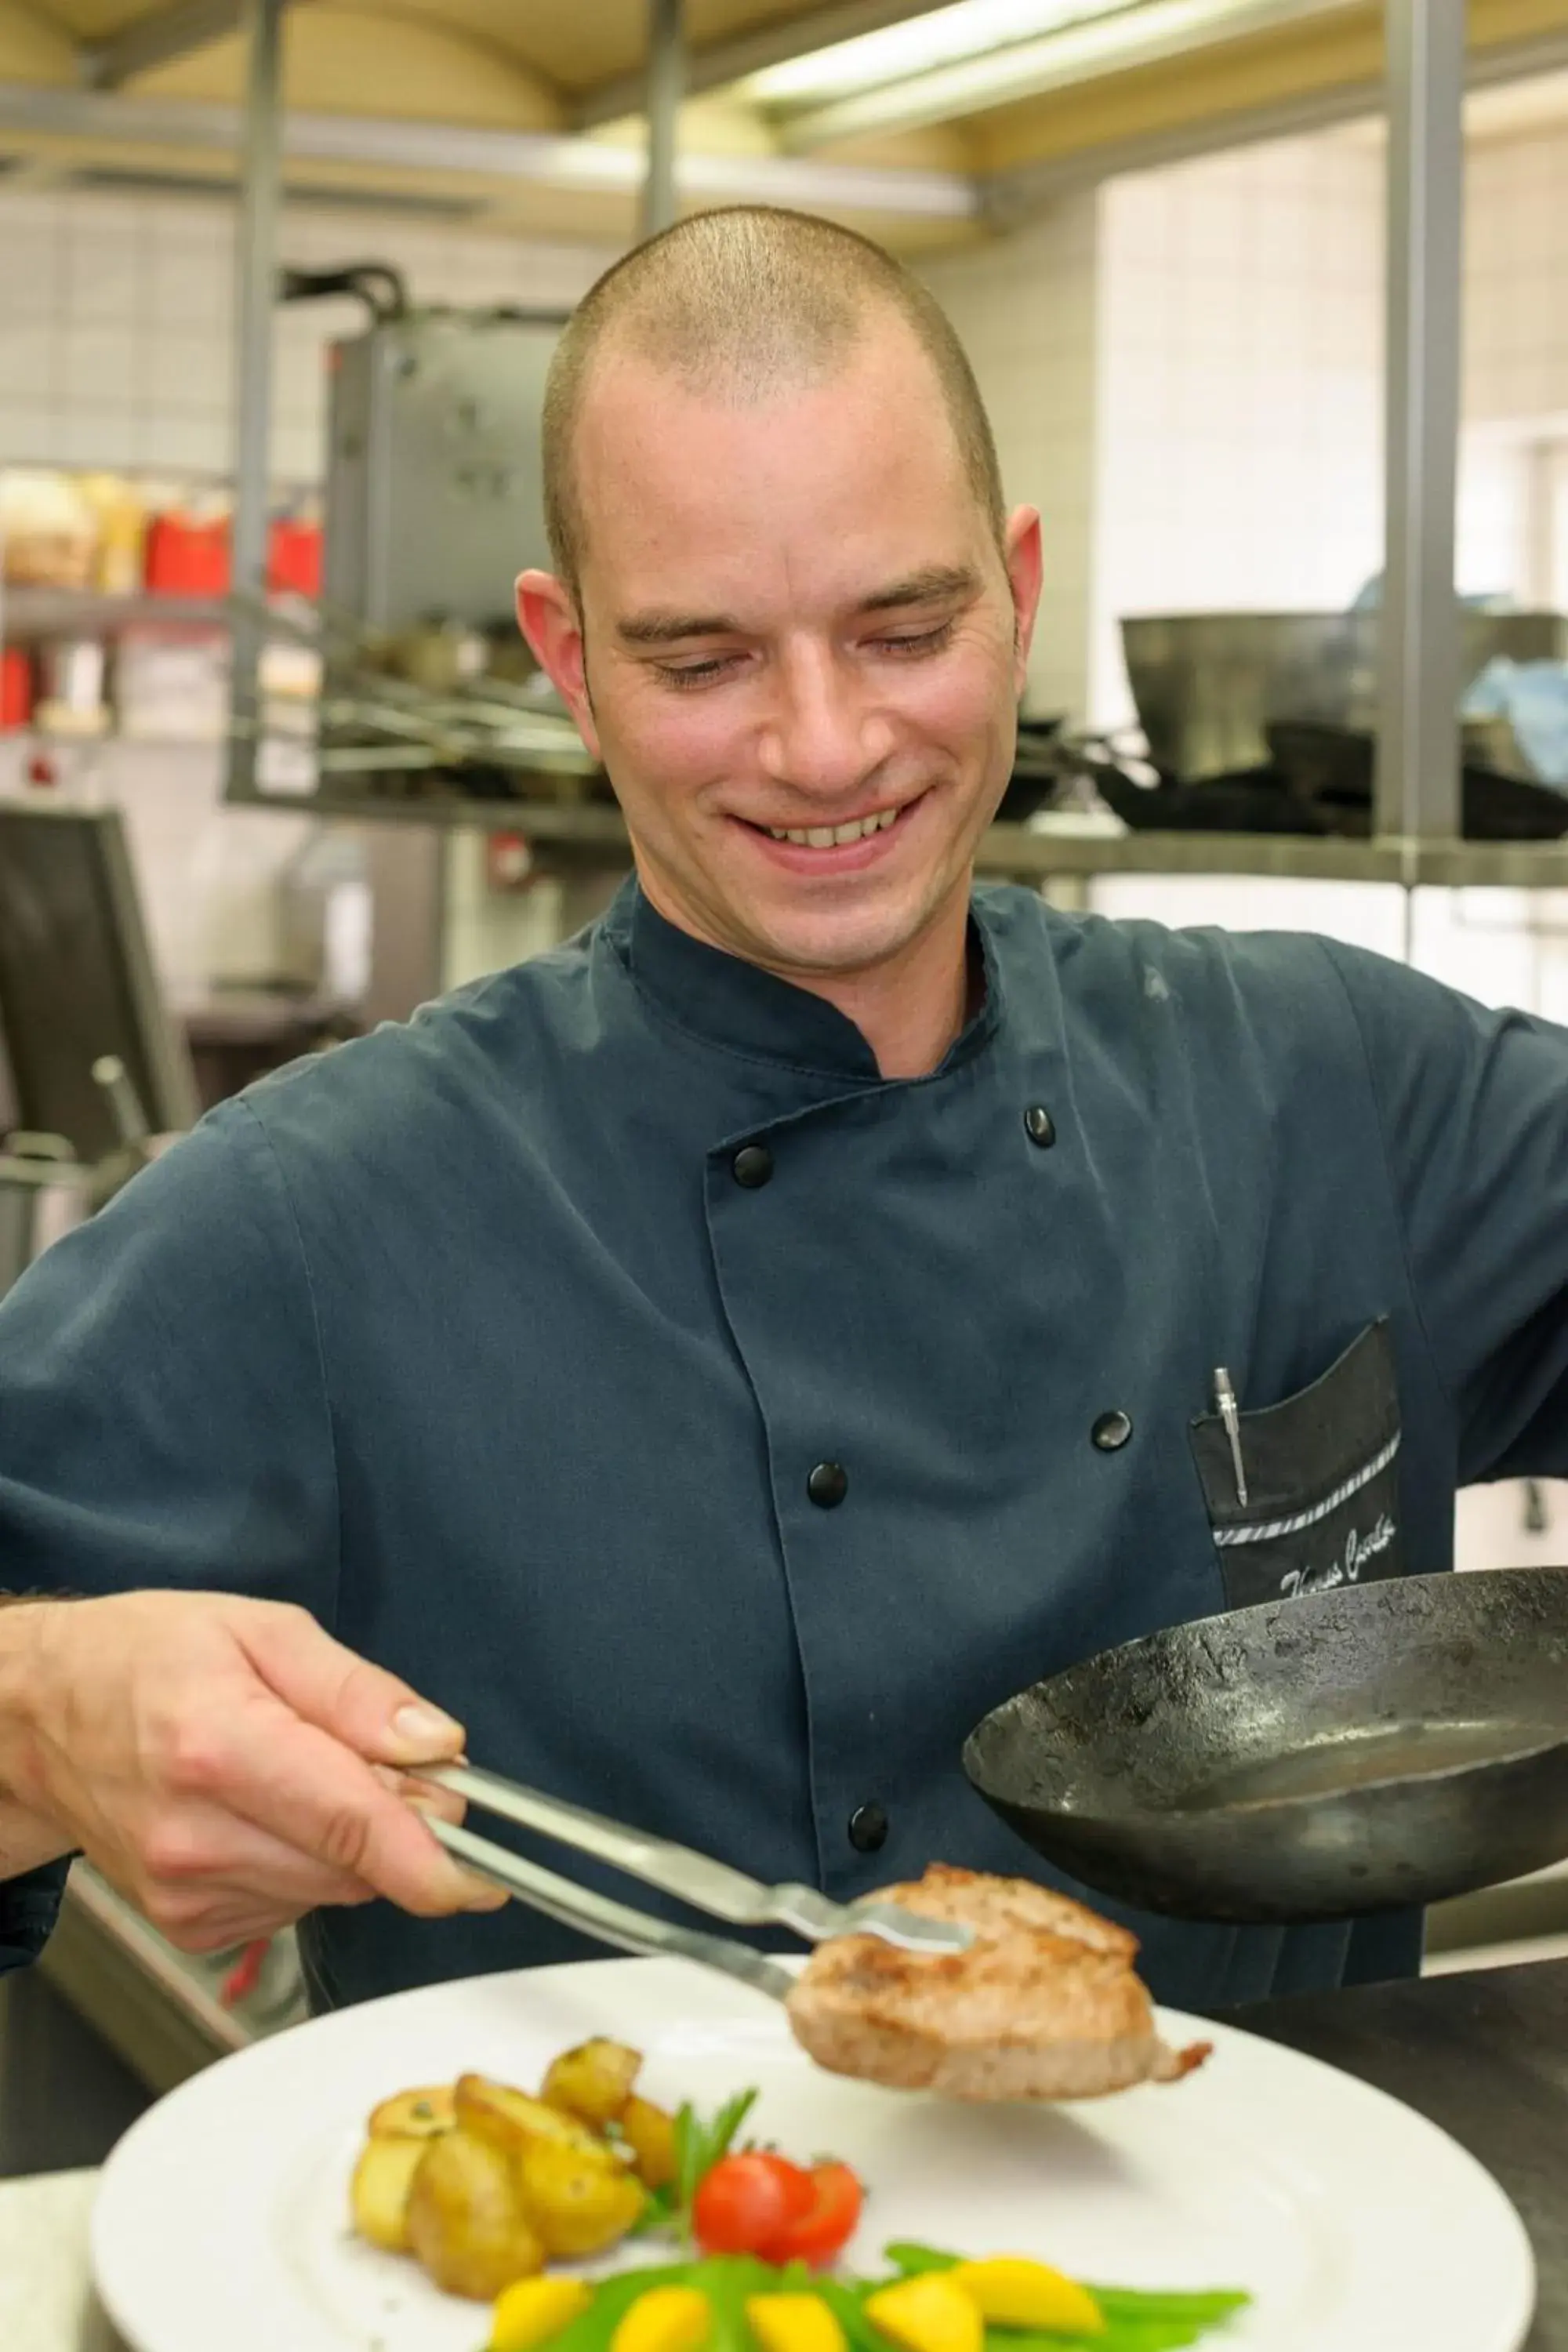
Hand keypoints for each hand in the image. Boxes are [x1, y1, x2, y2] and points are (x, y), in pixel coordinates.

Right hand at [0, 1592, 507, 1953]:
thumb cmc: (145, 1658)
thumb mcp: (262, 1629)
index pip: (351, 1824)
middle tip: (377, 1760)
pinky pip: (294, 1908)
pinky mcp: (188, 1925)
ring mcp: (187, 1891)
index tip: (487, 1875)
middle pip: (355, 1865)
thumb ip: (357, 1691)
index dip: (433, 1856)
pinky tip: (265, 1814)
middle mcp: (197, 1835)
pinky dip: (305, 1867)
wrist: (38, 1718)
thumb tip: (436, 1744)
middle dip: (396, 1822)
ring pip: (331, 1892)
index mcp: (220, 1746)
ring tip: (297, 1774)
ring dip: (347, 1844)